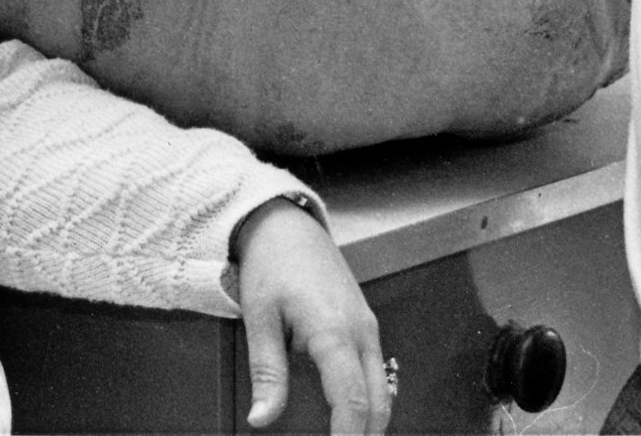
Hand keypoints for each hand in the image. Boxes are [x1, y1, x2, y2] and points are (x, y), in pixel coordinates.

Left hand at [235, 197, 390, 433]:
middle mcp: (361, 331)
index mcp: (334, 331)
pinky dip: (368, 401)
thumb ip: (267, 372)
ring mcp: (367, 326)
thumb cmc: (271, 264)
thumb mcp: (259, 317)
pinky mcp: (365, 324)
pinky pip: (375, 371)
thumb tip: (262, 419)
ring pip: (382, 389)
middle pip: (377, 402)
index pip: (352, 401)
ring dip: (369, 422)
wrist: (286, 224)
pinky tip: (349, 417)